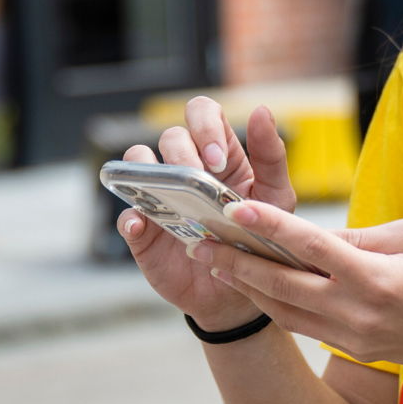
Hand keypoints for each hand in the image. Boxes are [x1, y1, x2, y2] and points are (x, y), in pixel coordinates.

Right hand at [116, 98, 299, 331]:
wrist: (240, 293)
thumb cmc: (258, 237)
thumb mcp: (276, 198)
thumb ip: (271, 156)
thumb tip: (262, 110)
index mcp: (219, 156)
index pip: (202, 115)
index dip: (205, 126)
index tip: (218, 160)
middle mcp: (185, 170)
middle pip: (171, 136)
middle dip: (183, 152)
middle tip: (201, 177)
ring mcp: (161, 197)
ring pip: (138, 162)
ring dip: (149, 171)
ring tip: (171, 195)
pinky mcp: (144, 231)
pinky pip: (126, 216)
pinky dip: (130, 217)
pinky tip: (143, 223)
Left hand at [197, 202, 402, 390]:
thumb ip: (364, 237)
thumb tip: (317, 236)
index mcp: (376, 278)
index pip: (311, 247)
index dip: (270, 227)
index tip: (236, 209)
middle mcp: (357, 312)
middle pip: (282, 285)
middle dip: (237, 262)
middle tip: (201, 242)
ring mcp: (352, 336)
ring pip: (284, 310)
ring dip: (247, 287)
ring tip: (215, 263)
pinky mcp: (353, 348)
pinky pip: (303, 325)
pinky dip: (273, 304)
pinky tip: (254, 287)